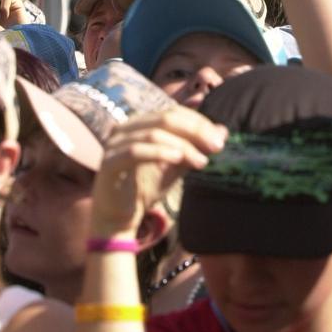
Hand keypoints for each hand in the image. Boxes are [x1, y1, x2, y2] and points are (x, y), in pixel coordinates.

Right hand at [90, 107, 227, 236]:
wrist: (119, 218)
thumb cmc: (146, 187)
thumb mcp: (176, 165)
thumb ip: (195, 147)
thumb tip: (223, 131)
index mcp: (140, 123)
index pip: (173, 112)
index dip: (199, 122)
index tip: (220, 138)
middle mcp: (125, 128)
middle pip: (165, 118)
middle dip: (195, 130)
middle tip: (216, 146)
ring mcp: (114, 143)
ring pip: (153, 133)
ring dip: (182, 145)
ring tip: (201, 160)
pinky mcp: (109, 162)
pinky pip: (135, 151)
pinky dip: (159, 152)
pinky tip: (178, 159)